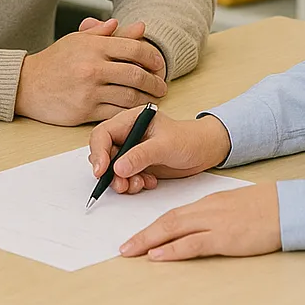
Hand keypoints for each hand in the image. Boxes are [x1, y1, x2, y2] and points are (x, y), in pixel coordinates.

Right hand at [16, 18, 167, 125]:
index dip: (154, 58)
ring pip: (130, 97)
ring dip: (147, 100)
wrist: (27, 85)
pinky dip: (130, 113)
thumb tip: (138, 27)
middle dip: (156, 82)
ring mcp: (89, 90)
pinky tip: (134, 111)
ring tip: (152, 99)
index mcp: (94, 47)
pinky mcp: (84, 111)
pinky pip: (116, 113)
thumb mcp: (79, 41)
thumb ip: (108, 34)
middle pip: (137, 75)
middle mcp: (93, 67)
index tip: (159, 65)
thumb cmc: (54, 61)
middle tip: (161, 86)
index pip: (135, 49)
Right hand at [88, 108, 231, 194]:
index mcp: (130, 120)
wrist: (205, 152)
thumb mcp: (165, 146)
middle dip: (110, 171)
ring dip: (121, 180)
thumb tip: (117, 168)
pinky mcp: (138, 165)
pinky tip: (148, 182)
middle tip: (121, 184)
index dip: (98, 152)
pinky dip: (132, 184)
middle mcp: (128, 134)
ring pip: (113, 168)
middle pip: (105, 153)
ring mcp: (132, 150)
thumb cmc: (189, 140)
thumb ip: (141, 155)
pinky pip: (125, 177)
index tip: (101, 171)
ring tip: (137, 185)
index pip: (103, 134)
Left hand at [119, 183, 280, 260]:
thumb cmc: (265, 209)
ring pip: (173, 229)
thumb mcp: (233, 209)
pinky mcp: (225, 237)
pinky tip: (157, 255)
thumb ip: (215, 217)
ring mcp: (214, 223)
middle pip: (166, 221)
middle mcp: (205, 211)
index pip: (172, 214)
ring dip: (148, 241)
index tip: (136, 237)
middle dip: (142, 235)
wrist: (287, 206)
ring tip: (130, 252)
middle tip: (123, 248)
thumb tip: (199, 230)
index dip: (152, 226)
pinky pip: (193, 243)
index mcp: (207, 204)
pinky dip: (172, 249)